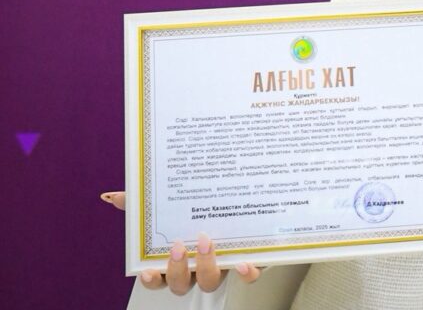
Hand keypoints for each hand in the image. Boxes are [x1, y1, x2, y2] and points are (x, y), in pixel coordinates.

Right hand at [101, 191, 262, 294]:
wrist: (246, 201)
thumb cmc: (200, 211)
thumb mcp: (172, 203)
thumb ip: (145, 203)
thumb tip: (115, 197)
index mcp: (177, 259)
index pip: (158, 279)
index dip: (152, 281)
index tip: (149, 270)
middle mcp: (196, 268)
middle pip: (181, 285)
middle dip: (177, 270)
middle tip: (178, 246)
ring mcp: (222, 266)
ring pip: (210, 282)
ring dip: (206, 267)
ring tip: (206, 242)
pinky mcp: (249, 261)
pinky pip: (249, 276)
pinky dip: (247, 274)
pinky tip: (244, 263)